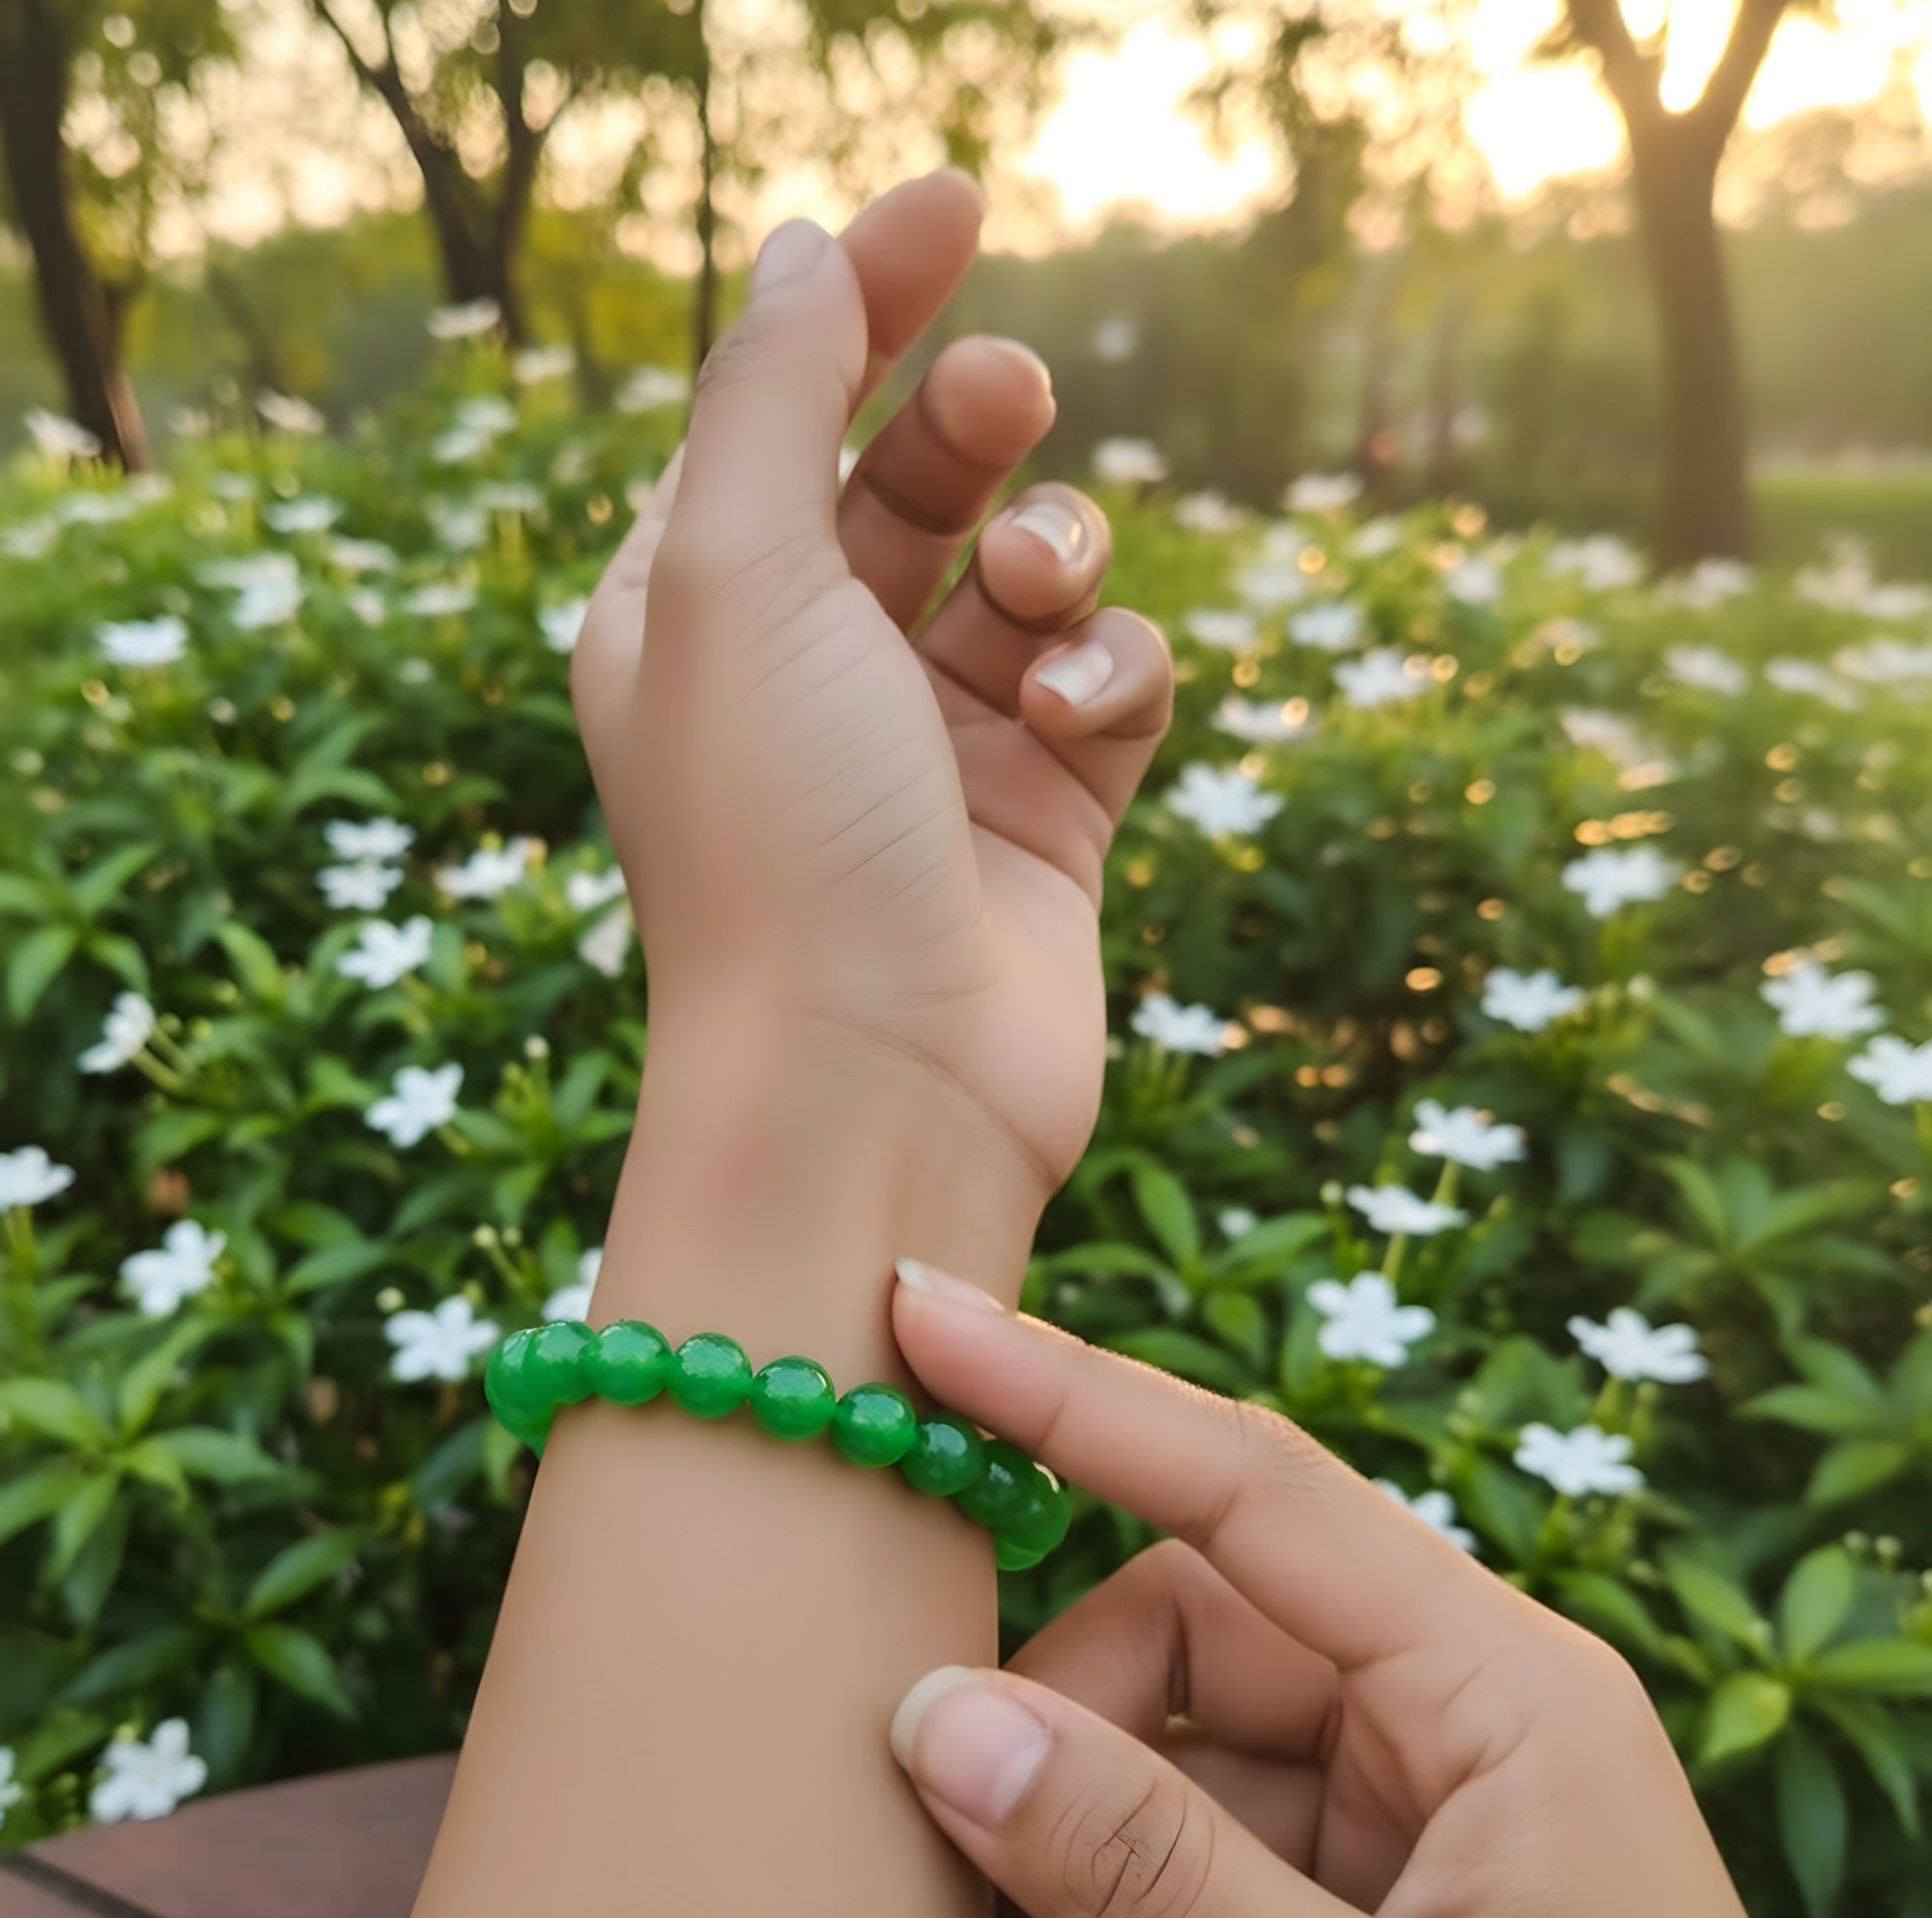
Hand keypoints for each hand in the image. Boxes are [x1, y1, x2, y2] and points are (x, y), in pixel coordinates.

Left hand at [571, 174, 1172, 1214]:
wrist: (875, 1084)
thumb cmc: (777, 831)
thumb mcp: (736, 575)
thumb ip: (769, 395)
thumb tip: (805, 250)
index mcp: (701, 608)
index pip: (784, 409)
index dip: (863, 298)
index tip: (955, 202)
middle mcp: (815, 671)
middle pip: (917, 478)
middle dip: (970, 421)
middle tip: (1002, 394)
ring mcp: (937, 745)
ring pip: (1037, 574)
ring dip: (1054, 556)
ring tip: (1035, 605)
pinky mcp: (1048, 814)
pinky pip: (1109, 682)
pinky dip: (1104, 676)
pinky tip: (1066, 723)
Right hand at [885, 1265, 1754, 1917]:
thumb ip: (1149, 1864)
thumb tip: (939, 1718)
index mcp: (1506, 1691)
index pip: (1251, 1481)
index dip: (1074, 1390)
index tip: (930, 1313)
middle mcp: (1456, 1717)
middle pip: (1192, 1622)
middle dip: (1058, 1707)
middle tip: (928, 1804)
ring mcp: (1417, 1809)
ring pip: (1179, 1734)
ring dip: (1073, 1806)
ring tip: (983, 1894)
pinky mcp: (1379, 1890)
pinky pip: (1206, 1829)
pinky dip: (1116, 1874)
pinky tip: (1042, 1909)